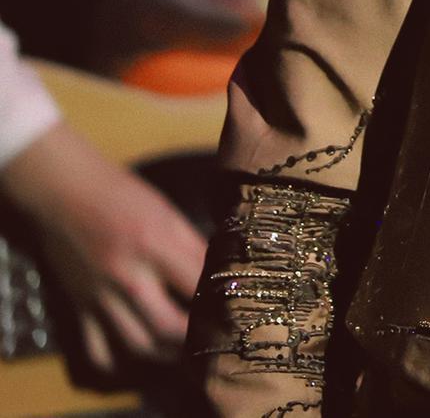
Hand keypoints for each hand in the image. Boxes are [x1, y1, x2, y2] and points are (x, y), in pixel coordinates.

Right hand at [0, 123, 205, 371]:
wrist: (65, 193)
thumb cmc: (123, 196)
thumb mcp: (168, 213)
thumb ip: (192, 246)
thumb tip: (222, 271)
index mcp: (155, 244)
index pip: (197, 284)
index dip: (222, 300)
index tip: (238, 307)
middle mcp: (128, 276)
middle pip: (168, 327)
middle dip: (196, 340)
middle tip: (215, 339)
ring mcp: (100, 296)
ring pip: (137, 344)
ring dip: (166, 354)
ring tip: (187, 351)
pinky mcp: (80, 306)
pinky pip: (97, 349)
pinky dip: (118, 361)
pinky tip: (138, 355)